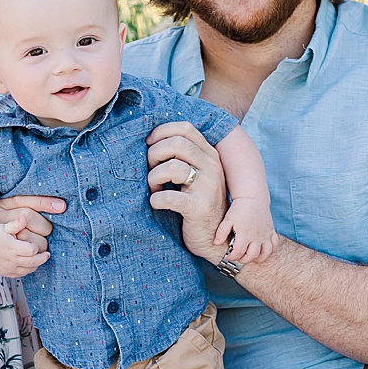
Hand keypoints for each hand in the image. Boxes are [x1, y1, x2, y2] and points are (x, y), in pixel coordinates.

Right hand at [0, 218, 48, 277]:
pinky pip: (21, 274)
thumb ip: (16, 223)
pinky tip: (29, 263)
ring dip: (36, 264)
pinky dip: (27, 270)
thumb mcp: (4, 227)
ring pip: (28, 269)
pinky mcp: (6, 273)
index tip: (37, 244)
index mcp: (12, 247)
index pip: (31, 250)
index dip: (36, 247)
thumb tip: (24, 217)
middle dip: (42, 258)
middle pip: (32, 262)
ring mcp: (8, 268)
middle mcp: (11, 259)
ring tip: (39, 258)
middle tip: (46, 254)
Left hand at [146, 121, 227, 262]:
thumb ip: (185, 157)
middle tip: (150, 169)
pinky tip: (156, 204)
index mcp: (210, 155)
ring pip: (172, 167)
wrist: (218, 240)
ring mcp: (208, 188)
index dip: (162, 132)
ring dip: (153, 177)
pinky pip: (168, 197)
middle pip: (177, 143)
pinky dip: (156, 199)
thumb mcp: (198, 175)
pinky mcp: (199, 209)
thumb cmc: (200, 204)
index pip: (186, 128)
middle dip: (154, 153)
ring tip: (154, 188)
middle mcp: (212, 168)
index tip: (149, 144)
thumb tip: (152, 141)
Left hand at [216, 198, 276, 263]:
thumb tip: (216, 243)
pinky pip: (274, 245)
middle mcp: (256, 236)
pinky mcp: (271, 231)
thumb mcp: (228, 219)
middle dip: (244, 260)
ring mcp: (265, 234)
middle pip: (252, 255)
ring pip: (265, 253)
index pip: (239, 252)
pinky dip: (270, 250)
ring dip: (258, 258)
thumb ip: (221, 232)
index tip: (229, 256)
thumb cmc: (239, 208)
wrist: (253, 197)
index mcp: (245, 234)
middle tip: (238, 257)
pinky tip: (263, 250)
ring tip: (251, 256)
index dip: (232, 257)